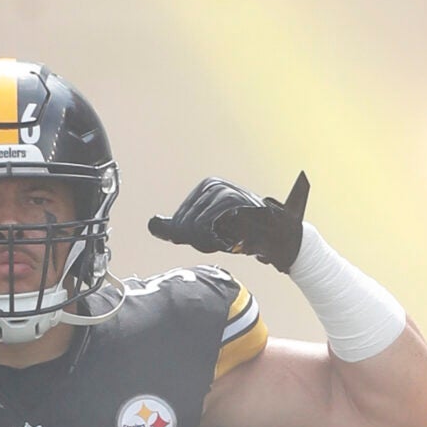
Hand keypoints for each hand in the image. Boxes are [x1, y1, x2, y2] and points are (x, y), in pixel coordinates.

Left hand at [148, 171, 310, 272]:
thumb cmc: (241, 233)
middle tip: (223, 239)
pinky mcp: (230, 199)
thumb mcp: (204, 231)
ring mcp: (222, 190)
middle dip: (200, 241)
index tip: (215, 237)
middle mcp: (212, 185)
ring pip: (192, 227)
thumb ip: (177, 228)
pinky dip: (213, 239)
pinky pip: (203, 225)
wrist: (274, 236)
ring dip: (208, 242)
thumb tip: (152, 223)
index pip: (180, 221)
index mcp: (205, 188)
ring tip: (228, 238)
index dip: (193, 238)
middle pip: (184, 225)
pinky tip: (229, 237)